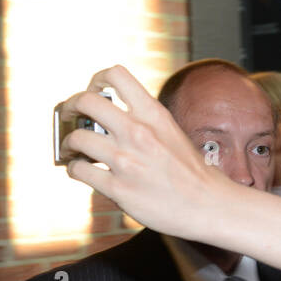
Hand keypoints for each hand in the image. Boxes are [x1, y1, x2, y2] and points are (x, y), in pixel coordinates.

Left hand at [60, 65, 229, 241]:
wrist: (210, 205)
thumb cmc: (194, 173)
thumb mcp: (173, 133)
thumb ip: (145, 122)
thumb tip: (114, 119)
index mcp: (154, 114)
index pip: (116, 75)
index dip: (96, 80)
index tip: (93, 92)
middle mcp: (138, 132)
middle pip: (86, 101)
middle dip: (71, 107)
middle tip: (72, 116)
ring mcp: (126, 160)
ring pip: (77, 137)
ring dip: (69, 142)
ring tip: (73, 149)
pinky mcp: (118, 187)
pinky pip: (79, 171)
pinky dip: (75, 169)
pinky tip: (83, 170)